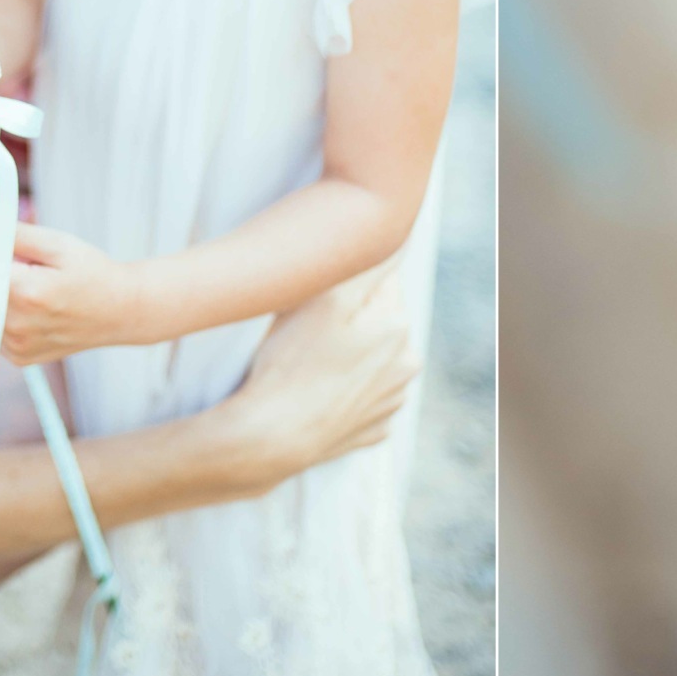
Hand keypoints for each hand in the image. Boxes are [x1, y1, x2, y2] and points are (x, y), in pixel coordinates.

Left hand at [0, 222, 135, 364]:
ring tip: (28, 282)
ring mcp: (15, 347)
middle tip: (5, 256)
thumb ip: (13, 233)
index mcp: (26, 293)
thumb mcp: (58, 244)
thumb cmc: (93, 271)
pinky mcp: (17, 358)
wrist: (122, 312)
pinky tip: (29, 303)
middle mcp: (15, 326)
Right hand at [221, 266, 419, 487]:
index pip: (380, 282)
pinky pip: (359, 396)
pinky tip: (317, 392)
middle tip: (306, 332)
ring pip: (370, 359)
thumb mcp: (325, 299)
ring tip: (309, 364)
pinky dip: (343, 391)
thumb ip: (366, 264)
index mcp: (398, 327)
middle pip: (377, 321)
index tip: (315, 300)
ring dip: (349, 355)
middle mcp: (406, 365)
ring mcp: (391, 403)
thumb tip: (393, 236)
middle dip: (349, 320)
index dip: (342, 285)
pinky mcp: (373, 431)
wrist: (269, 439)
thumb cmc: (290, 363)